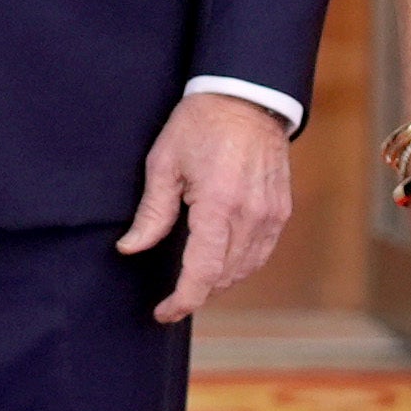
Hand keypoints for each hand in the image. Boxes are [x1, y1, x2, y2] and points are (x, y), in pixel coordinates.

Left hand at [121, 91, 294, 322]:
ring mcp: (270, 214)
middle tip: (171, 299)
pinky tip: (220, 263)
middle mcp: (250, 214)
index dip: (182, 300)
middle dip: (196, 293)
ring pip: (244, 269)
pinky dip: (239, 266)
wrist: (248, 96)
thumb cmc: (200, 124)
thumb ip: (151, 213)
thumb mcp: (164, 163)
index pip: (202, 272)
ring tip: (193, 283)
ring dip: (218, 282)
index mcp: (218, 204)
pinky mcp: (280, 210)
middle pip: (223, 276)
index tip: (163, 313)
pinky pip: (261, 253)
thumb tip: (130, 249)